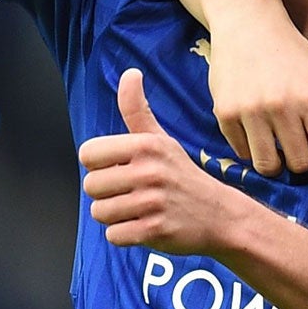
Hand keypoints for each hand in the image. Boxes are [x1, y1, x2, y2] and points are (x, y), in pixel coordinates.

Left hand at [78, 70, 235, 253]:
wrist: (219, 215)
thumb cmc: (182, 175)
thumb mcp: (161, 139)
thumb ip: (136, 109)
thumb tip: (130, 73)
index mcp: (145, 146)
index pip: (88, 154)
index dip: (99, 165)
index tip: (119, 169)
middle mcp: (148, 172)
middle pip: (91, 186)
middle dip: (106, 194)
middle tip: (130, 193)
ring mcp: (152, 202)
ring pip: (100, 213)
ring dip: (114, 216)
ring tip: (137, 209)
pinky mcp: (154, 230)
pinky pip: (114, 236)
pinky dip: (124, 235)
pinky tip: (143, 226)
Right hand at [206, 18, 307, 178]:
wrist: (247, 24)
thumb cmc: (291, 52)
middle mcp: (280, 107)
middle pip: (298, 165)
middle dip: (303, 165)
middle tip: (301, 155)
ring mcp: (249, 111)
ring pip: (267, 166)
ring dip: (276, 163)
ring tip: (278, 151)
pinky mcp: (225, 113)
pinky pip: (242, 152)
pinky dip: (252, 149)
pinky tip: (258, 134)